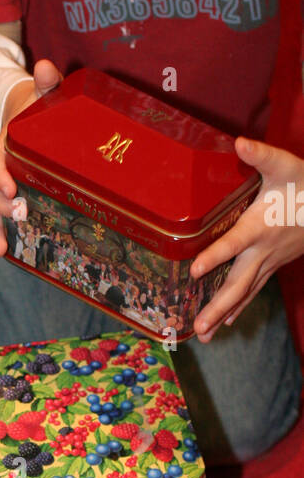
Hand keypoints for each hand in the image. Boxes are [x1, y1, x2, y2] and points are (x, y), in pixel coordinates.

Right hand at [0, 59, 62, 255]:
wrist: (28, 112)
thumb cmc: (40, 105)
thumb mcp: (44, 92)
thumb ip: (46, 82)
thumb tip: (45, 66)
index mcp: (5, 142)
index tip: (12, 188)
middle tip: (19, 214)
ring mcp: (1, 180)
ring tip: (1, 248)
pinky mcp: (9, 193)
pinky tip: (0, 251)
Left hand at [191, 136, 303, 341]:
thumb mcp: (284, 165)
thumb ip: (261, 156)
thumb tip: (239, 142)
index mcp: (259, 226)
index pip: (234, 243)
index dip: (215, 256)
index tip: (194, 270)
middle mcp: (263, 250)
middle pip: (238, 283)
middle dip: (217, 306)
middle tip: (198, 326)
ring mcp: (268, 262)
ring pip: (244, 293)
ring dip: (224, 314)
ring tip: (204, 335)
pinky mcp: (271, 266)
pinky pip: (252, 291)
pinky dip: (238, 308)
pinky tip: (224, 324)